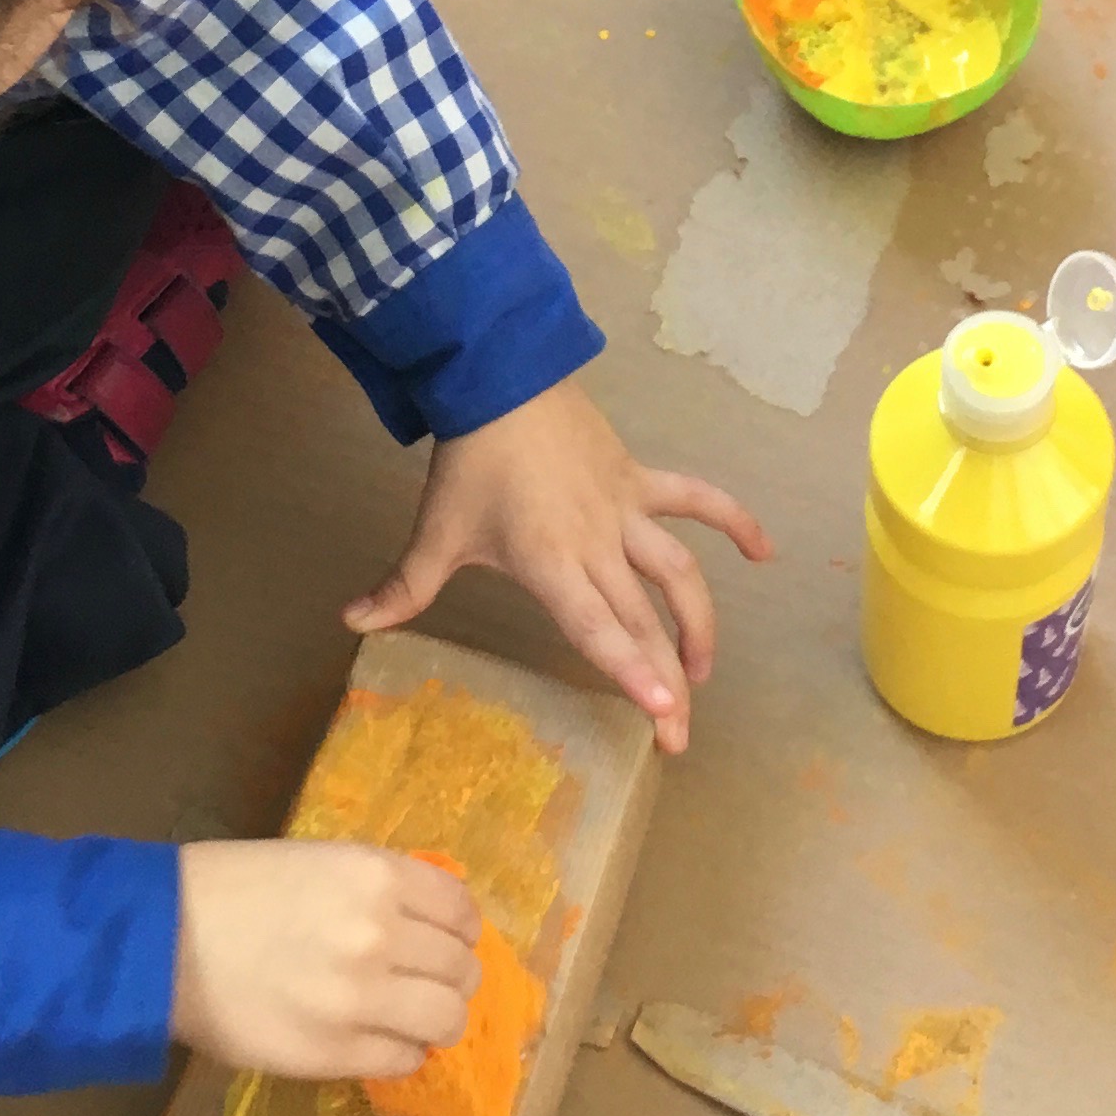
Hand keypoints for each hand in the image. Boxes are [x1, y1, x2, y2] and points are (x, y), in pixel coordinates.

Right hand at [171, 838, 481, 1078]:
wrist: (168, 939)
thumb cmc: (238, 889)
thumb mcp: (322, 861)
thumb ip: (379, 889)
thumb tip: (429, 925)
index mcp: (378, 876)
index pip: (461, 910)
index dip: (461, 929)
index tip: (450, 940)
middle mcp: (382, 935)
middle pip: (461, 969)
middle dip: (452, 977)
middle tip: (428, 984)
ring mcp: (362, 999)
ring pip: (446, 1019)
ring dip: (436, 1020)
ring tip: (412, 1020)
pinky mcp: (337, 1052)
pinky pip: (403, 1060)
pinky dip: (402, 1053)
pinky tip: (378, 1041)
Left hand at [343, 377, 771, 752]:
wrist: (500, 378)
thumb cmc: (470, 464)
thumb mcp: (435, 532)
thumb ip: (402, 587)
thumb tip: (350, 621)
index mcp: (550, 562)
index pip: (597, 627)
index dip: (631, 670)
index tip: (664, 711)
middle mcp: (597, 543)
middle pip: (642, 619)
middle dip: (667, 680)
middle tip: (679, 737)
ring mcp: (624, 510)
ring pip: (677, 572)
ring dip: (698, 624)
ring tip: (702, 672)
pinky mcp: (638, 479)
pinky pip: (695, 499)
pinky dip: (734, 520)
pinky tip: (765, 552)